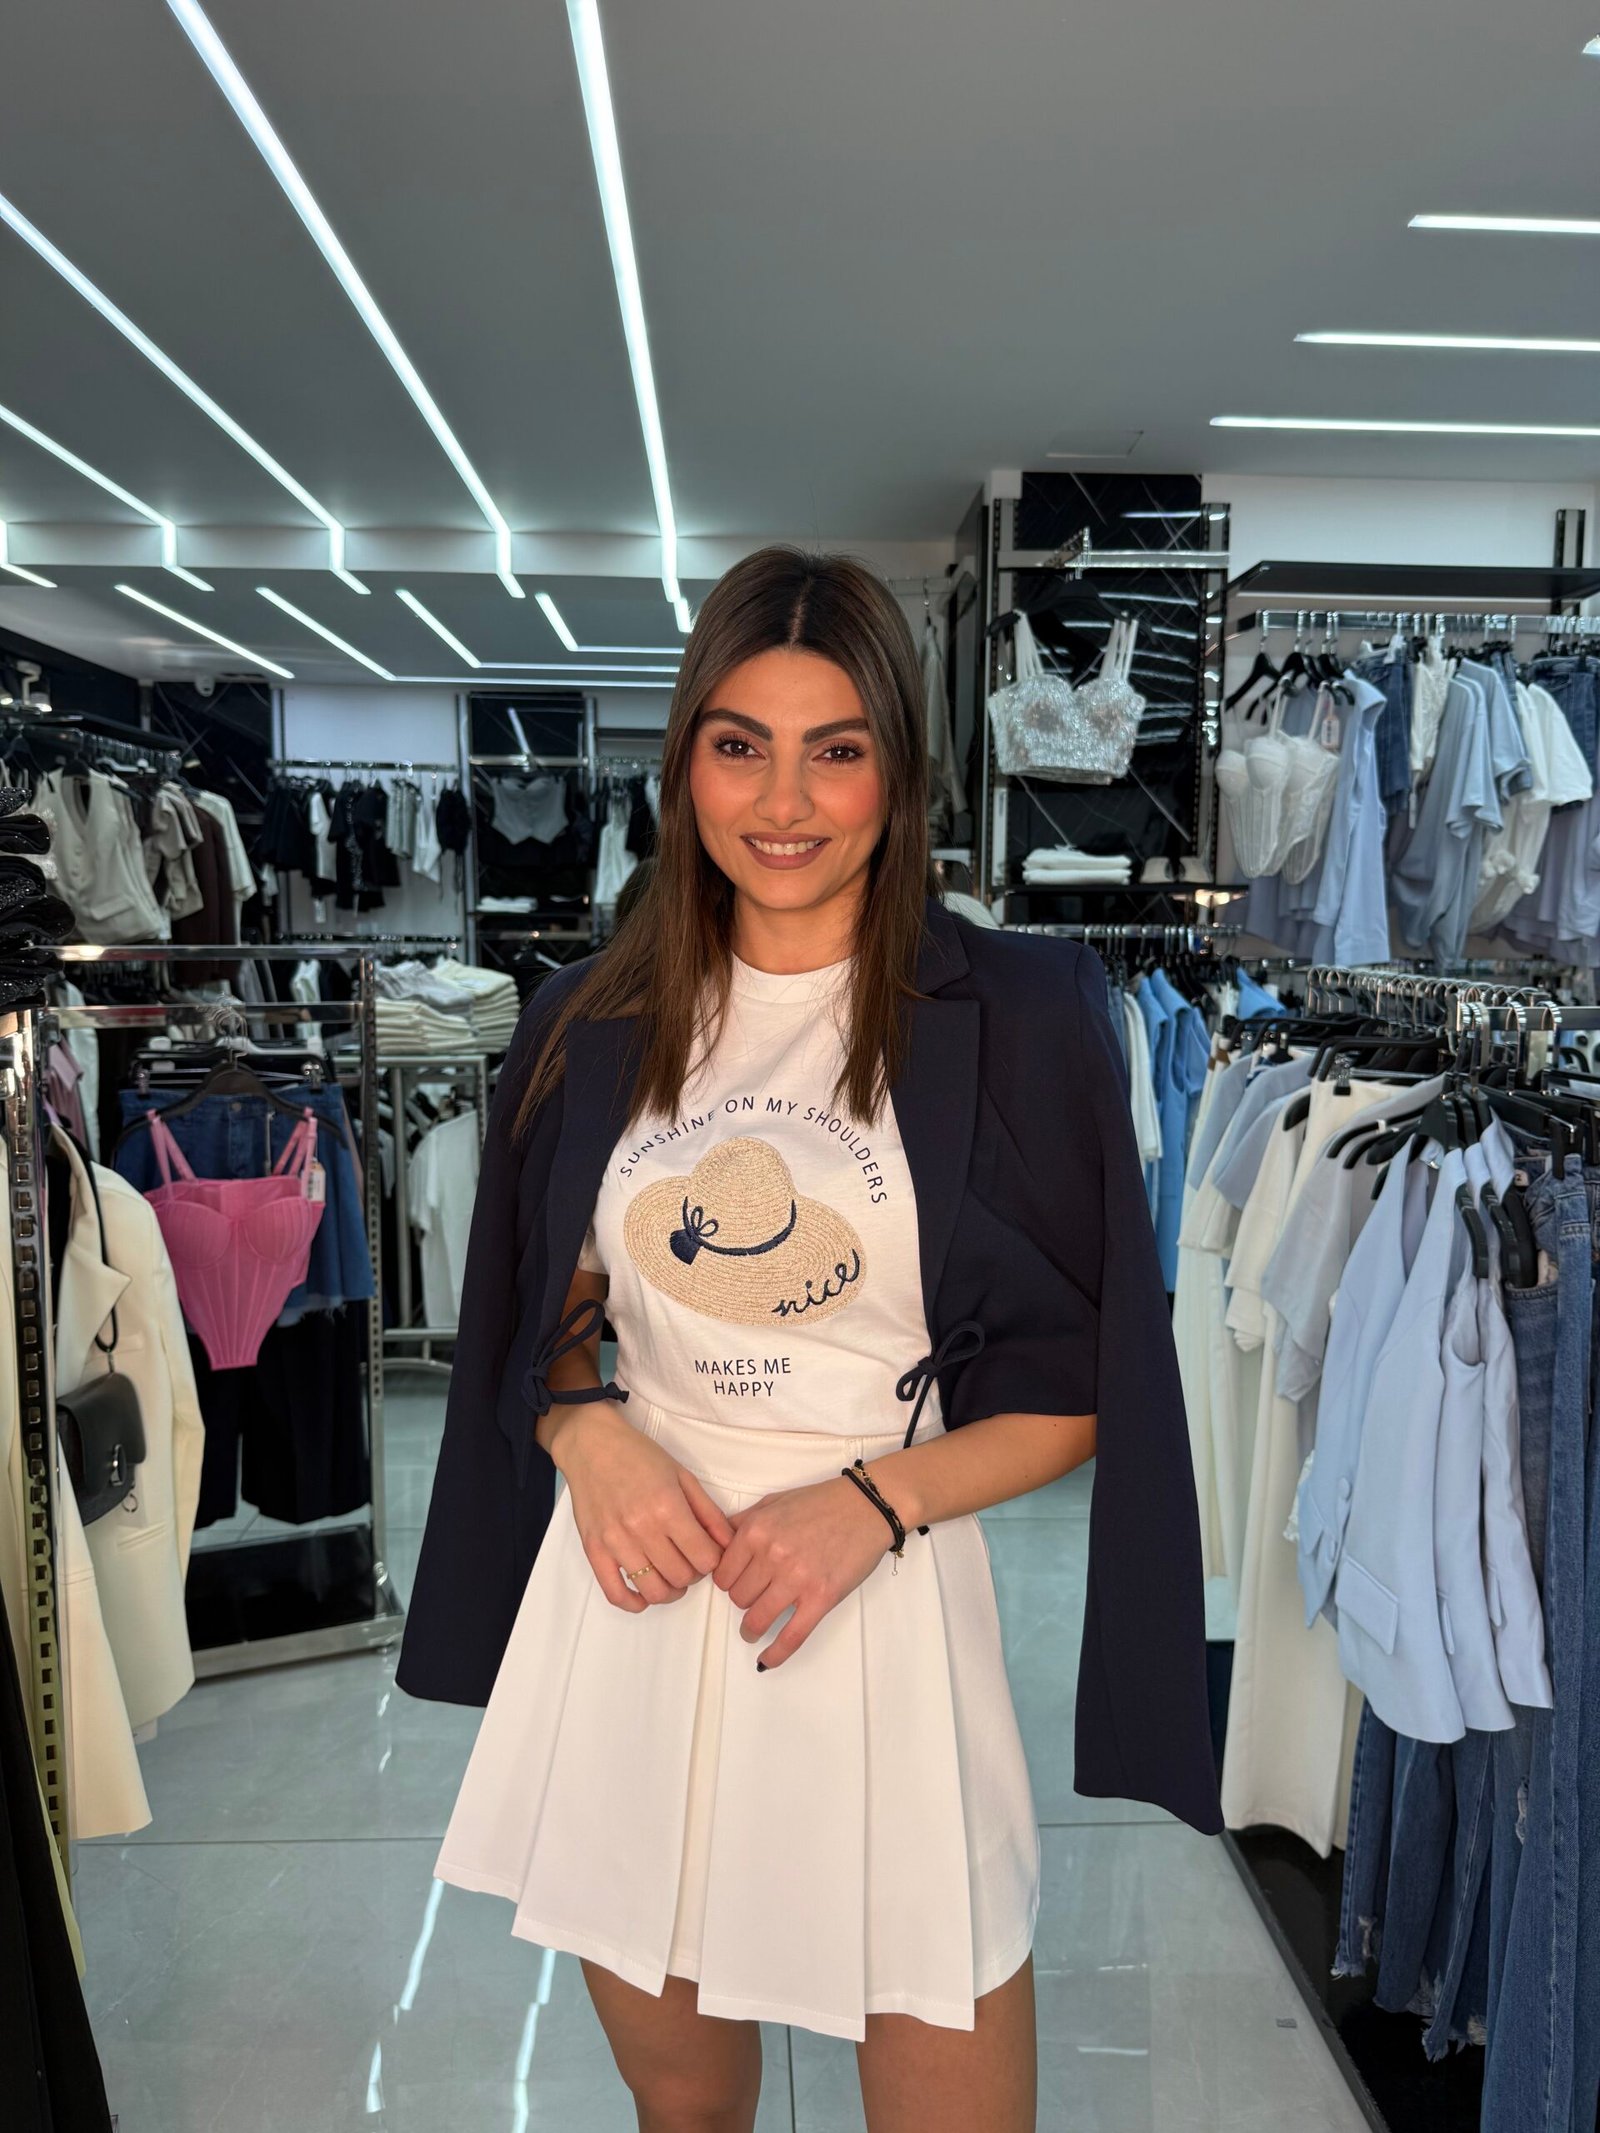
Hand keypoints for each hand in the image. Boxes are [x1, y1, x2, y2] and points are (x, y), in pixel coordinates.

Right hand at [556, 1404, 734, 1613]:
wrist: (592, 1445)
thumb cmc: (639, 1456)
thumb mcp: (683, 1476)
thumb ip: (709, 1513)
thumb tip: (729, 1544)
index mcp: (668, 1507)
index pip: (705, 1558)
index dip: (714, 1561)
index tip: (708, 1553)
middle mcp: (642, 1528)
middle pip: (682, 1577)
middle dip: (694, 1574)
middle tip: (690, 1560)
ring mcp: (616, 1542)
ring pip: (653, 1591)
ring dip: (670, 1590)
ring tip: (671, 1576)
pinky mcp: (594, 1550)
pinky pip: (615, 1593)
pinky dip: (634, 1603)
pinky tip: (644, 1595)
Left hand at [713, 1474, 895, 1669]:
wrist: (866, 1507)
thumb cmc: (821, 1503)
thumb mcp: (773, 1502)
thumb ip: (742, 1523)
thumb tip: (715, 1544)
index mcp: (757, 1531)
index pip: (723, 1574)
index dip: (727, 1582)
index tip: (736, 1585)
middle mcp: (772, 1555)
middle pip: (738, 1598)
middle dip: (742, 1601)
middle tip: (753, 1598)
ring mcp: (797, 1578)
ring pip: (756, 1620)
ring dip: (751, 1629)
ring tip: (752, 1630)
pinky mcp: (821, 1598)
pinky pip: (791, 1636)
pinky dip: (775, 1654)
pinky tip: (766, 1660)